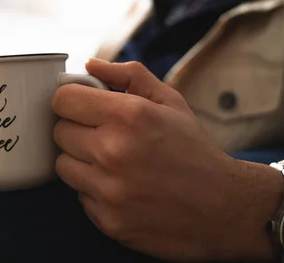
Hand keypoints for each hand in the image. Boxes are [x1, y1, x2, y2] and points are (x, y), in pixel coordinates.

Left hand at [52, 59, 283, 261]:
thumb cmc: (195, 150)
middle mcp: (113, 152)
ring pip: (63, 165)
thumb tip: (90, 65)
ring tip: (112, 161)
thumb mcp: (171, 101)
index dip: (71, 100)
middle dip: (77, 128)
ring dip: (81, 160)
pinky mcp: (108, 220)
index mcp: (128, 115)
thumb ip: (128, 76)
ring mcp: (109, 190)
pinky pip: (79, 195)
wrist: (224, 208)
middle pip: (59, 132)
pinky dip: (94, 189)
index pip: (63, 100)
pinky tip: (121, 186)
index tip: (82, 105)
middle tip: (103, 134)